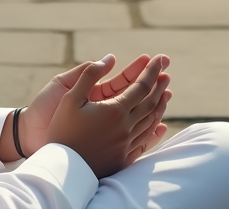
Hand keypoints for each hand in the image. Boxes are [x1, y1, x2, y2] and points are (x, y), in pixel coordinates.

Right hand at [44, 54, 171, 178]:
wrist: (62, 170)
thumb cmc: (62, 131)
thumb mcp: (70, 98)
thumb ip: (89, 75)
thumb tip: (108, 58)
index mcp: (115, 111)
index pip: (142, 86)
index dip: (152, 71)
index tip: (159, 59)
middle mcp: (126, 127)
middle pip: (151, 103)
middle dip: (160, 85)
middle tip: (166, 72)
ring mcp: (127, 144)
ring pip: (151, 122)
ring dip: (160, 105)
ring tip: (166, 93)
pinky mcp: (124, 159)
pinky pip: (146, 142)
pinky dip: (155, 130)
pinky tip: (160, 126)